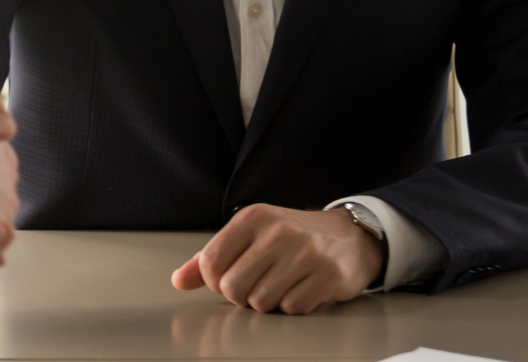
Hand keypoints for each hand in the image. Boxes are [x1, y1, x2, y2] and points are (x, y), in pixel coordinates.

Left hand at [170, 204, 381, 314]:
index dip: (215, 281)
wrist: (349, 237)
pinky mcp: (328, 275)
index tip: (231, 277)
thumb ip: (210, 257)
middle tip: (258, 285)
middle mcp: (278, 231)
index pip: (210, 262)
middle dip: (241, 296)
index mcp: (252, 218)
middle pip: (233, 288)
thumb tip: (178, 280)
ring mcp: (305, 253)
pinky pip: (292, 309)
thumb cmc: (291, 238)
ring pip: (260, 302)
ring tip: (282, 284)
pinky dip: (294, 306)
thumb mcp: (249, 237)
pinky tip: (303, 288)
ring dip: (268, 303)